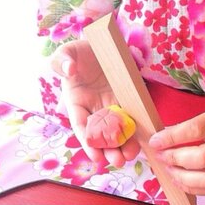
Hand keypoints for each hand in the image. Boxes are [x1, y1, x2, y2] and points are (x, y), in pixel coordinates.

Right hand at [51, 39, 139, 166]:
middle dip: (108, 150)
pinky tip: (141, 139)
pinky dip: (135, 130)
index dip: (87, 142)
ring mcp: (111, 106)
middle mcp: (94, 109)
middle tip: (118, 161)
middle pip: (100, 135)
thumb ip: (62, 61)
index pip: (80, 126)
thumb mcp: (66, 52)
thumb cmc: (79, 51)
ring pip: (117, 130)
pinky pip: (131, 117)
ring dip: (123, 145)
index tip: (95, 157)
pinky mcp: (127, 101)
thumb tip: (69, 69)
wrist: (100, 43)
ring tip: (130, 155)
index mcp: (76, 102)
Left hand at [148, 103, 204, 194]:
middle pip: (203, 158)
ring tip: (170, 171)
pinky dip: (193, 189)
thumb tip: (164, 139)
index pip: (198, 129)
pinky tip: (182, 181)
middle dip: (175, 160)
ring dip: (182, 178)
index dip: (172, 138)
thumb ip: (196, 125)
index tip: (156, 141)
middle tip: (162, 157)